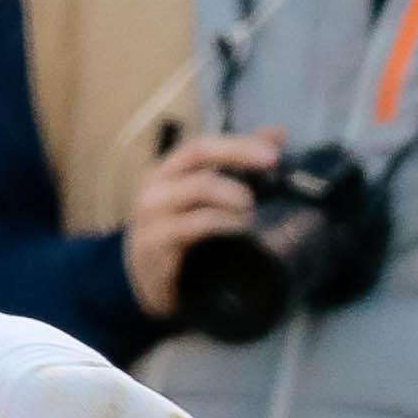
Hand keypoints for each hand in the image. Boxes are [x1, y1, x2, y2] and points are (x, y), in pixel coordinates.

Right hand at [123, 128, 283, 322]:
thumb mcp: (201, 200)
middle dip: (237, 153)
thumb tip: (277, 135)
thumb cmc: (177, 236)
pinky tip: (239, 229)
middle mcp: (158, 185)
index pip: (203, 145)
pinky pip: (193, 226)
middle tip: (271, 163)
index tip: (274, 149)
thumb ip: (237, 168)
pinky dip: (222, 223)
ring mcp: (155, 213)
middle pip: (197, 153)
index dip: (237, 143)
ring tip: (252, 207)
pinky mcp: (157, 243)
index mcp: (170, 172)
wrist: (141, 281)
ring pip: (197, 187)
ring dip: (233, 193)